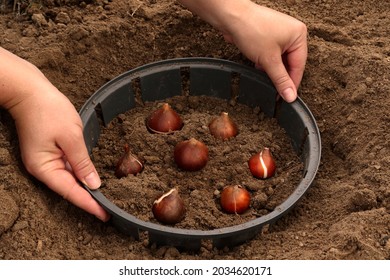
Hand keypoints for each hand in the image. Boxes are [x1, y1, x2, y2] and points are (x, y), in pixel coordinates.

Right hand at [1, 48, 109, 220]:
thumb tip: (93, 184)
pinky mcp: (49, 154)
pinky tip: (92, 180)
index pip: (71, 192)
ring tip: (104, 199)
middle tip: (109, 211)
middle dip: (89, 200)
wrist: (29, 92)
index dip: (89, 204)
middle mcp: (42, 169)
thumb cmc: (48, 110)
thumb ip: (82, 162)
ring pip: (69, 180)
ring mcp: (45, 162)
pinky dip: (80, 175)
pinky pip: (67, 169)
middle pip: (69, 189)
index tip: (105, 215)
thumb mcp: (71, 136)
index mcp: (44, 168)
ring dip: (85, 189)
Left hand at [178, 0, 307, 101]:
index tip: (287, 97)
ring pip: (279, 59)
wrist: (231, 17)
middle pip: (290, 63)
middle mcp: (292, 33)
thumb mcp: (269, 60)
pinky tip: (258, 66)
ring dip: (271, 69)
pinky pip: (271, 54)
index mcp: (299, 35)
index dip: (292, 83)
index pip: (299, 65)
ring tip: (264, 77)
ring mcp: (280, 33)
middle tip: (275, 92)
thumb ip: (280, 79)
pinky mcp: (268, 35)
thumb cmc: (252, 30)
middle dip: (280, 75)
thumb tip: (290, 95)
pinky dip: (265, 62)